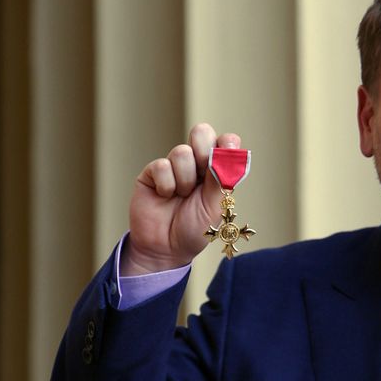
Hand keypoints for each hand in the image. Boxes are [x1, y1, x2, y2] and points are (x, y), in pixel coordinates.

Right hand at [121, 123, 239, 274]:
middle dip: (204, 150)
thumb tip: (228, 149)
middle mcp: (196, 164)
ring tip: (182, 197)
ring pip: (181, 152)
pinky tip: (165, 197)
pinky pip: (162, 165)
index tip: (227, 151)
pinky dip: (167, 184)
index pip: (224, 142)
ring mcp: (173, 167)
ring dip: (185, 179)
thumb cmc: (195, 229)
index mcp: (216, 170)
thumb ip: (222, 177)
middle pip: (201, 132)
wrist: (166, 249)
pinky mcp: (152, 173)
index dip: (226, 143)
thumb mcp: (216, 205)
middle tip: (203, 173)